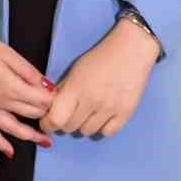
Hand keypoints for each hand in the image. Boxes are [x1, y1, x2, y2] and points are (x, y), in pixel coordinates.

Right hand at [0, 30, 55, 156]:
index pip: (40, 100)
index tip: (60, 99)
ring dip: (30, 136)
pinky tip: (9, 152)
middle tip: (56, 116)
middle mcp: (2, 104)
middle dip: (45, 115)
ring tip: (45, 143)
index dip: (53, 100)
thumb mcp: (8, 52)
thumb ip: (28, 71)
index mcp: (13, 87)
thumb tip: (46, 86)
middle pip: (30, 113)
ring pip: (13, 128)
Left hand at [38, 18, 159, 138]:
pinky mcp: (126, 113)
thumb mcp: (75, 69)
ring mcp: (110, 109)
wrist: (132, 48)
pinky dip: (102, 127)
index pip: (55, 119)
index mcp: (75, 87)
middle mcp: (92, 101)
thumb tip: (52, 108)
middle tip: (71, 112)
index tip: (49, 121)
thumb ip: (64, 90)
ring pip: (87, 132)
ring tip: (89, 112)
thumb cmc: (101, 56)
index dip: (48, 123)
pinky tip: (103, 116)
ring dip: (84, 124)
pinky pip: (107, 133)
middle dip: (66, 121)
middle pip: (70, 127)